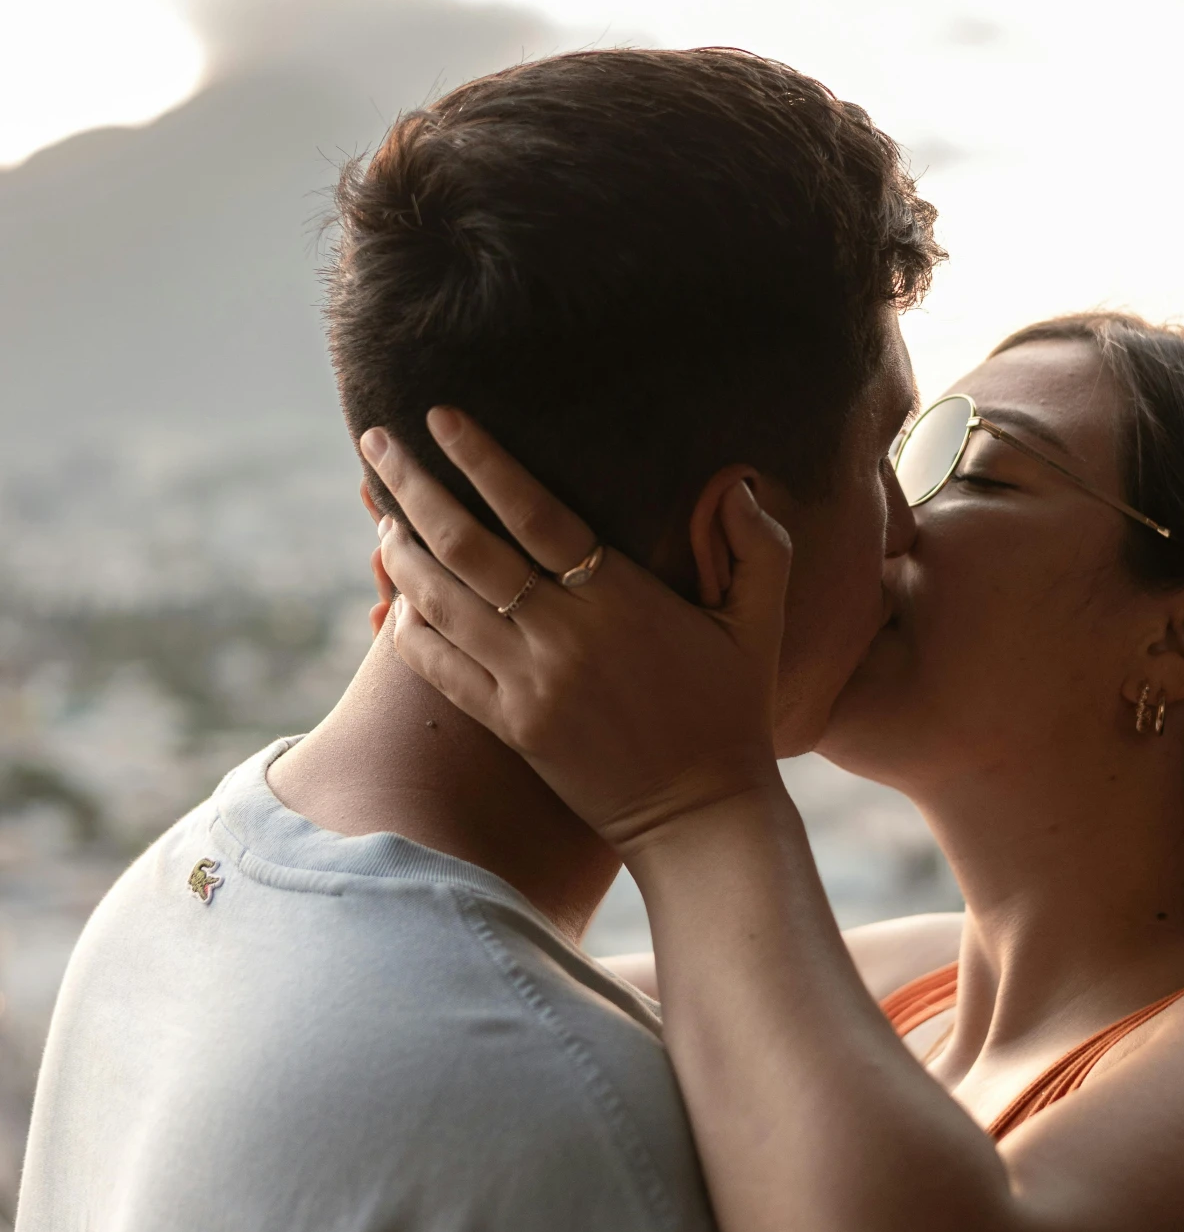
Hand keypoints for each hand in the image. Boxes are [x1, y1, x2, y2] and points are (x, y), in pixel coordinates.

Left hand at [362, 411, 793, 851]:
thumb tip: (735, 484)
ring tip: (379, 512)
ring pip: (440, 602)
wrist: (702, 815)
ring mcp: (529, 684)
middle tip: (376, 443)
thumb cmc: (733, 710)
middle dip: (413, 488)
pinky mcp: (511, 727)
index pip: (534, 511)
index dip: (483, 460)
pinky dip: (407, 626)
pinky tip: (391, 598)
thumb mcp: (759, 623)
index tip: (441, 416)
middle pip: (466, 546)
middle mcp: (565, 636)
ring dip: (401, 551)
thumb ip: (759, 547)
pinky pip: (438, 668)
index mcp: (621, 598)